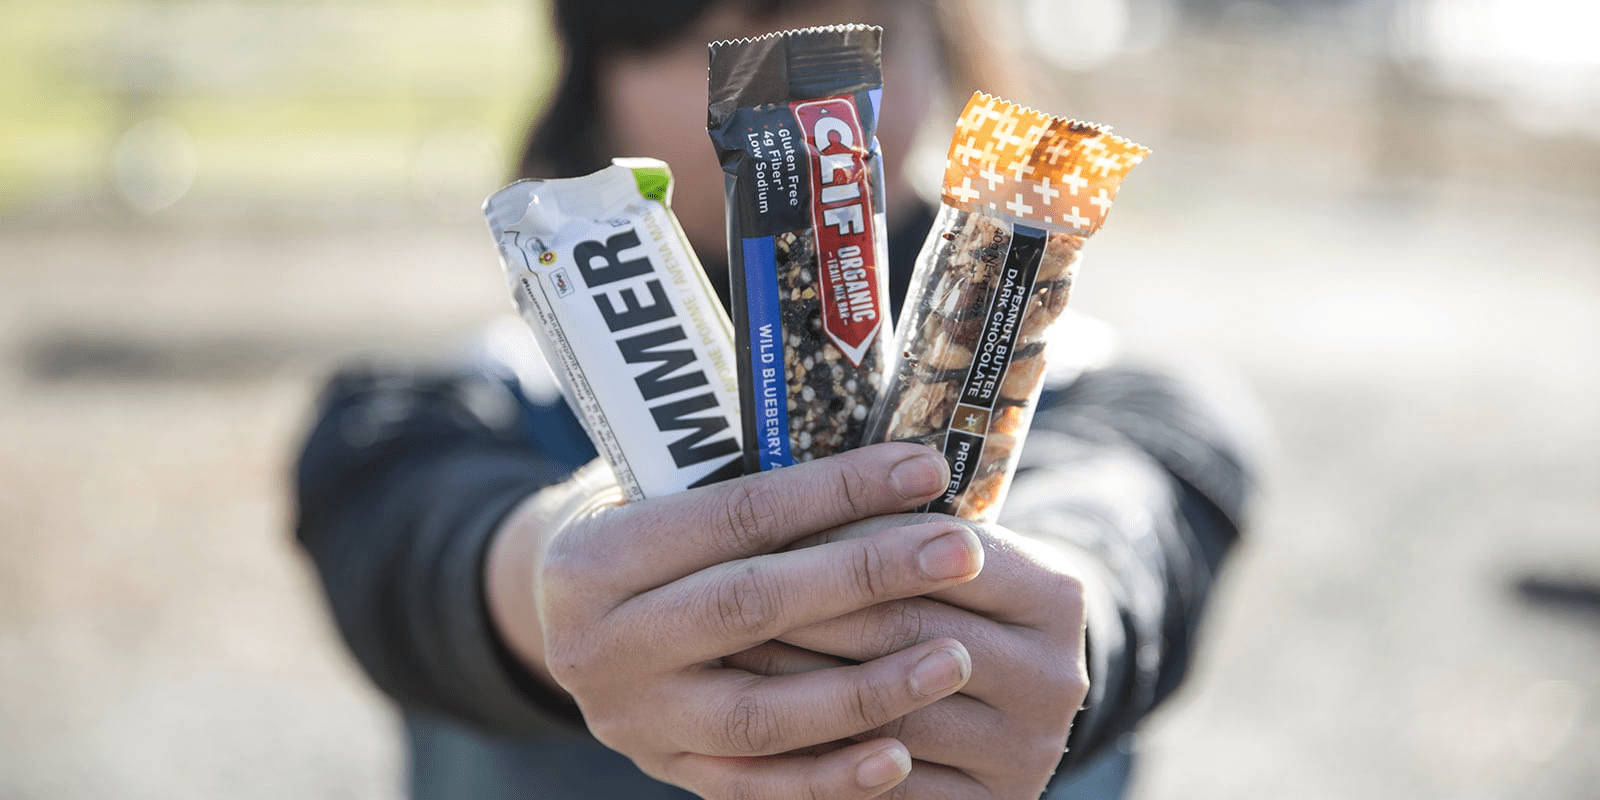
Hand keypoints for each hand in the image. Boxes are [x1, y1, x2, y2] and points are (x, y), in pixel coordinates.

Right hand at [486, 443, 988, 798]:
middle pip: (752, 608)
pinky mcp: (667, 773)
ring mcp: (634, 722)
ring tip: (955, 658)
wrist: (560, 618)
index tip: (924, 472)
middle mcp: (600, 647)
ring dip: (868, 690)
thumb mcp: (657, 490)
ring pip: (761, 715)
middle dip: (867, 577)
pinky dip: (832, 776)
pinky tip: (901, 756)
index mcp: (594, 558)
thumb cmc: (638, 528)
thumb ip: (744, 487)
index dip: (836, 492)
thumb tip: (889, 466)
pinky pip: (758, 787)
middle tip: (961, 552)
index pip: (735, 516)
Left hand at [727, 518, 1089, 798]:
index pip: (935, 553)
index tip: (767, 528)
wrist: (1006, 698)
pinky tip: (760, 731)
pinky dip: (822, 761)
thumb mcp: (946, 557)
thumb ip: (897, 531)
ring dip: (801, 685)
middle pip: (907, 633)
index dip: (846, 539)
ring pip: (890, 713)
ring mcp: (1028, 750)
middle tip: (721, 593)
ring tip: (727, 656)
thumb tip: (793, 497)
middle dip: (809, 610)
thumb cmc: (950, 602)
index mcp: (1055, 595)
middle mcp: (1056, 676)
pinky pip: (891, 789)